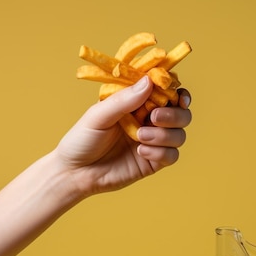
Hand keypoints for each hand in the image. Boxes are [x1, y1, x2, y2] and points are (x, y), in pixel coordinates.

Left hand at [55, 76, 191, 196]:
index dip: (176, 91)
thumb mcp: (98, 115)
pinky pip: (172, 155)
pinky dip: (161, 152)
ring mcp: (152, 142)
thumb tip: (149, 82)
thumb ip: (123, 100)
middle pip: (181, 113)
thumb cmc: (82, 140)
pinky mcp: (153, 162)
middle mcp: (148, 120)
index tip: (177, 94)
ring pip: (179, 134)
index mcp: (136, 102)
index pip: (165, 91)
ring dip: (164, 134)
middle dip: (174, 114)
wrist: (75, 173)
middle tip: (154, 116)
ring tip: (140, 137)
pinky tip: (141, 152)